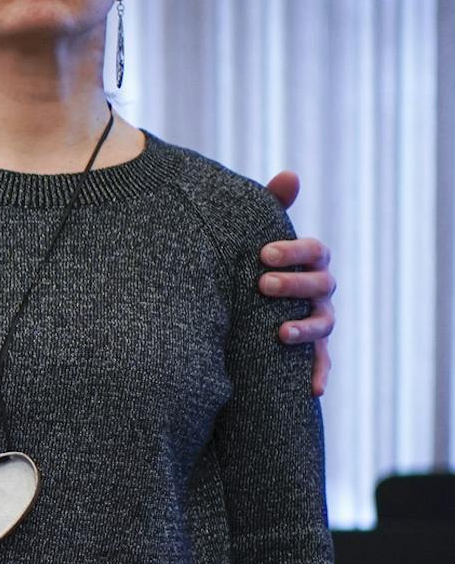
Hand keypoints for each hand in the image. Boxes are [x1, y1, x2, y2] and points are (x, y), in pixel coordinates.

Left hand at [257, 171, 334, 396]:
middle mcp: (320, 290)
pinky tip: (312, 389)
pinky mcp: (307, 350)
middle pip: (319, 286)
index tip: (264, 252)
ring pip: (323, 324)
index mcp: (310, 261)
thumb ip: (271, 207)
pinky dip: (318, 374)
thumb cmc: (254, 261)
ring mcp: (317, 320)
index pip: (314, 251)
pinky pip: (319, 363)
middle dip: (293, 284)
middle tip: (261, 283)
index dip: (294, 251)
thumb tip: (289, 175)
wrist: (241, 301)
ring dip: (306, 328)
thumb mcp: (255, 235)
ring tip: (281, 332)